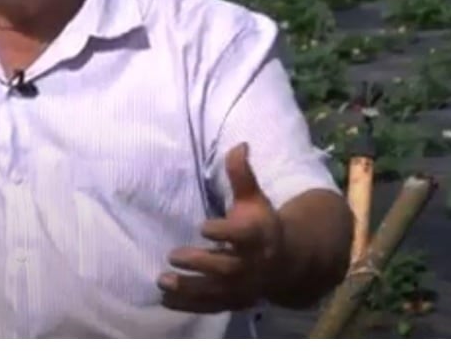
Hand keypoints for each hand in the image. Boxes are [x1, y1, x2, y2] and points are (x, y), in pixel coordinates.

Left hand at [157, 143, 285, 312]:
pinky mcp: (234, 301)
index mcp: (258, 237)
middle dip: (201, 263)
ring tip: (162, 281)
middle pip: (226, 268)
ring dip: (189, 288)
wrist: (288, 262)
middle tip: (173, 255)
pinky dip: (189, 306)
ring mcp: (243, 287)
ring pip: (216, 291)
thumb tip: (239, 144)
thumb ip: (242, 175)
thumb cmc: (262, 226)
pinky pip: (211, 306)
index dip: (224, 232)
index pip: (242, 236)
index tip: (203, 226)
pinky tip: (165, 300)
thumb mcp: (254, 199)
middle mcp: (252, 265)